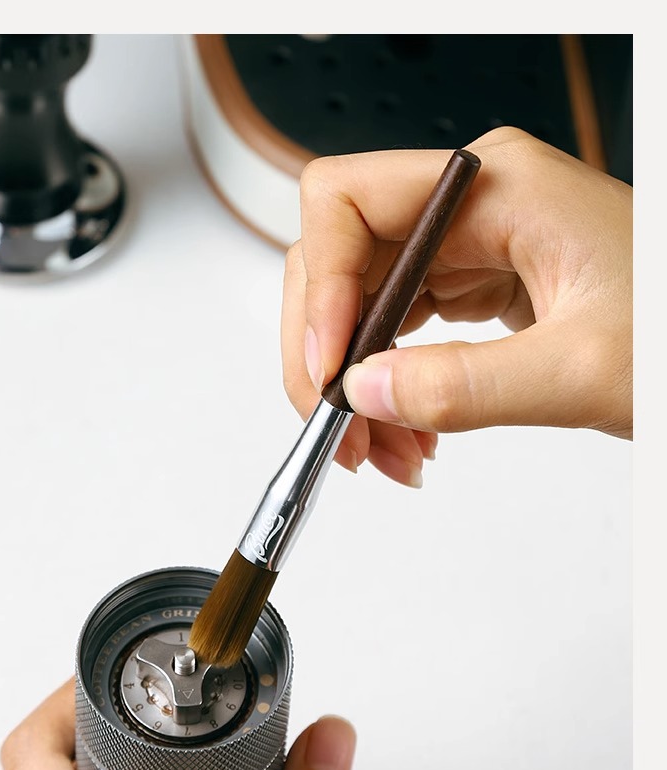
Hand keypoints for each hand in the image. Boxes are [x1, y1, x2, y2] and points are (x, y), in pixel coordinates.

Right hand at [281, 126, 632, 486]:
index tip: (328, 366)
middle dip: (327, 354)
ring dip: (353, 383)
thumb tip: (364, 391)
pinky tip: (407, 430)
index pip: (346, 203)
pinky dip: (387, 387)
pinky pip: (395, 333)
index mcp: (495, 185)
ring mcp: (467, 246)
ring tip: (382, 449)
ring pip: (359, 306)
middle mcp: (469, 206)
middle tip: (341, 430)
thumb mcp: (581, 369)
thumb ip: (465, 385)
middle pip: (338, 262)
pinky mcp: (472, 286)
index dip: (322, 285)